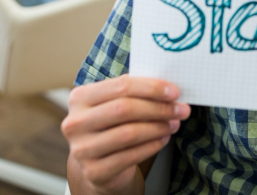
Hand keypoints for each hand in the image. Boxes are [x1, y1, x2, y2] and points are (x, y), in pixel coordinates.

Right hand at [62, 75, 190, 194]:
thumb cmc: (111, 126)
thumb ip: (134, 92)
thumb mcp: (114, 104)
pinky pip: (130, 156)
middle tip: (181, 110)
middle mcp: (75, 123)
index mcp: (79, 98)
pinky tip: (163, 139)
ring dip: (158, 127)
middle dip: (158, 108)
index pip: (120, 86)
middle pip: (124, 109)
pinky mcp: (94, 171)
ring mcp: (82, 149)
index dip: (151, 88)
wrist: (98, 164)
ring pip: (129, 133)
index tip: (174, 92)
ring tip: (174, 124)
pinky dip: (152, 146)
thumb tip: (168, 89)